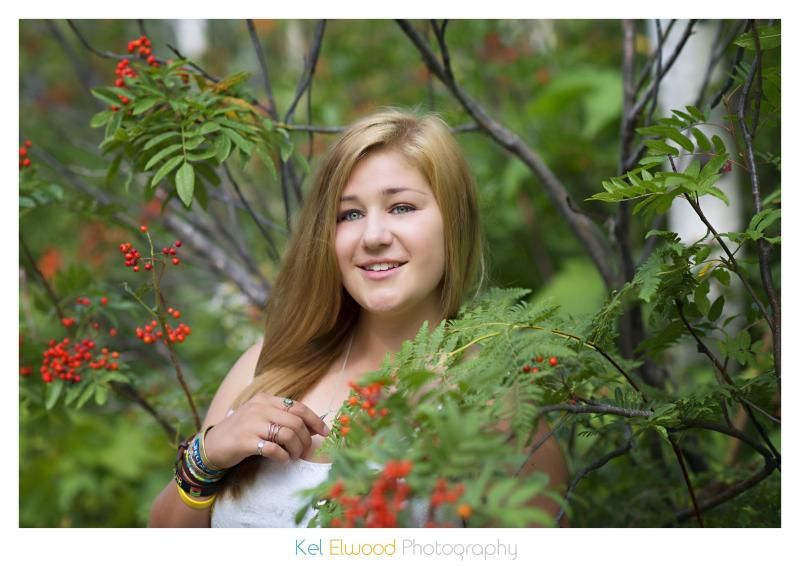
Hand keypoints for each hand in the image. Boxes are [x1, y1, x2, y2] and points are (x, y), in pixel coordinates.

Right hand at [203, 394, 329, 468]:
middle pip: (295, 422)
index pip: (297, 407)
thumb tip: (312, 426)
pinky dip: (283, 456)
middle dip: (306, 439)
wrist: (212, 446)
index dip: (315, 420)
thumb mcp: (261, 417)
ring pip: (287, 435)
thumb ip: (282, 417)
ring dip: (296, 449)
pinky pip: (274, 449)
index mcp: (265, 399)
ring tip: (293, 455)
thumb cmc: (241, 432)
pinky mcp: (245, 441)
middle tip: (304, 450)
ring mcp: (251, 424)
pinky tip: (283, 459)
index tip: (325, 432)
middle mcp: (258, 408)